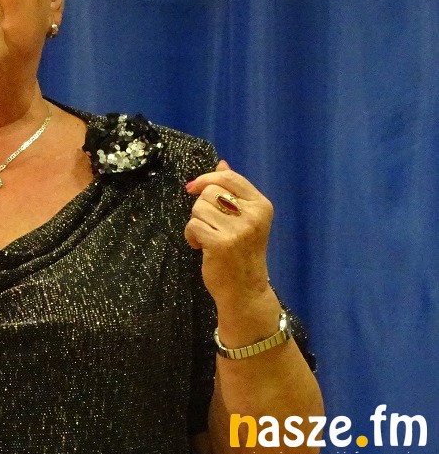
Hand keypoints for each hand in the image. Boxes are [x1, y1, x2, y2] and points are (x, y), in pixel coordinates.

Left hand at [184, 160, 273, 316]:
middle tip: (211, 226)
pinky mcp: (221, 243)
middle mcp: (253, 215)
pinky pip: (193, 225)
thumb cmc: (242, 252)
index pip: (230, 178)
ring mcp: (238, 230)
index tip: (194, 187)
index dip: (207, 178)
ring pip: (198, 208)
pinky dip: (191, 236)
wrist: (245, 290)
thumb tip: (221, 163)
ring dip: (196, 223)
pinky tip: (202, 248)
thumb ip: (233, 191)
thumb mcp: (244, 219)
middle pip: (209, 192)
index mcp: (261, 206)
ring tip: (208, 238)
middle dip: (201, 208)